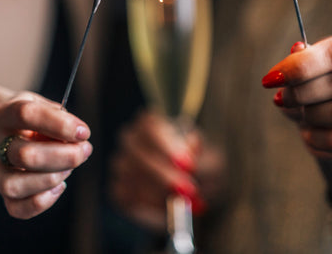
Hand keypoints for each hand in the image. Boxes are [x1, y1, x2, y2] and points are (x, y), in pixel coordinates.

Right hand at [0, 92, 92, 218]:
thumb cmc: (27, 117)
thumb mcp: (40, 103)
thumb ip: (58, 117)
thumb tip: (78, 139)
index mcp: (4, 114)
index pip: (27, 115)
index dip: (60, 124)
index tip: (84, 132)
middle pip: (25, 155)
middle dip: (64, 156)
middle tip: (85, 150)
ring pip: (16, 185)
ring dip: (52, 178)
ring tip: (69, 168)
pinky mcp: (0, 192)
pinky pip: (16, 208)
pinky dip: (43, 201)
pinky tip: (59, 186)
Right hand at [109, 110, 224, 231]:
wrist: (195, 191)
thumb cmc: (202, 167)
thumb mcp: (212, 162)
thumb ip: (203, 160)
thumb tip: (192, 152)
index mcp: (152, 124)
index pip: (149, 125)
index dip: (166, 144)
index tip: (188, 164)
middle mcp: (132, 140)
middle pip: (136, 152)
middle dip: (163, 174)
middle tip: (188, 190)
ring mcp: (122, 165)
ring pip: (132, 177)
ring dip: (160, 193)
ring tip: (183, 201)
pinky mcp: (119, 190)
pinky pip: (128, 198)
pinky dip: (150, 206)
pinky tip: (167, 207)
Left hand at [262, 29, 331, 159]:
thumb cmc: (318, 82)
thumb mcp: (307, 65)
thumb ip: (301, 58)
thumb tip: (296, 49)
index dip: (300, 66)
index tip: (271, 79)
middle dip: (301, 92)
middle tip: (280, 98)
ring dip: (310, 114)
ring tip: (298, 113)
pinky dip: (314, 137)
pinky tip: (308, 131)